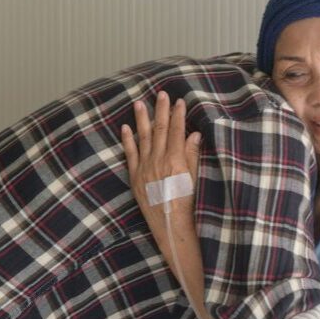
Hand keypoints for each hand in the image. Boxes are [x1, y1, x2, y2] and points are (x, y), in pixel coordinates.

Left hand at [121, 91, 201, 266]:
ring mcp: (145, 167)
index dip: (178, 115)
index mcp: (175, 160)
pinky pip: (130, 154)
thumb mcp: (194, 178)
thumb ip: (192, 156)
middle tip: (161, 94)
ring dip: (142, 119)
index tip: (179, 101)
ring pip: (143, 138)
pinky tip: (126, 128)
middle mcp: (158, 160)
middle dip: (161, 110)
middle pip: (160, 130)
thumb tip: (194, 135)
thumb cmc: (186, 204)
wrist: (169, 225)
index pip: (177, 131)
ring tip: (139, 103)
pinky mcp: (135, 177)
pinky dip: (127, 140)